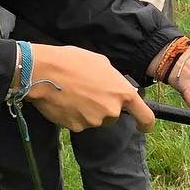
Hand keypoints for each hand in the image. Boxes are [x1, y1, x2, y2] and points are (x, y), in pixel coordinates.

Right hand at [26, 43, 154, 132]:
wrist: (43, 72)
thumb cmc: (72, 61)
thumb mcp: (101, 63)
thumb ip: (114, 80)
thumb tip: (114, 88)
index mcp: (122, 93)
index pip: (145, 116)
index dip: (146, 123)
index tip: (143, 126)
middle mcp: (111, 110)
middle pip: (112, 115)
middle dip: (103, 107)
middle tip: (88, 91)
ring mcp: (94, 121)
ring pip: (95, 119)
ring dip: (87, 110)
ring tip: (73, 92)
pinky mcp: (76, 127)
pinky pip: (79, 123)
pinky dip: (73, 115)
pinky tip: (65, 100)